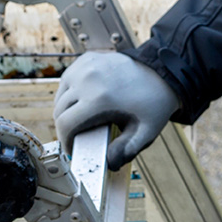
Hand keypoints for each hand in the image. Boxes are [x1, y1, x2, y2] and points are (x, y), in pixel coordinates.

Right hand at [53, 51, 179, 169]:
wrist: (162, 75)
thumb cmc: (153, 105)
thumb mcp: (145, 132)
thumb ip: (127, 150)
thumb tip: (110, 163)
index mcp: (99, 99)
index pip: (65, 124)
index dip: (66, 141)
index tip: (72, 149)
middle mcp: (87, 79)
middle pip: (59, 110)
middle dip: (65, 128)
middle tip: (77, 139)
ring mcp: (85, 66)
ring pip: (61, 95)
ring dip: (66, 111)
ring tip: (80, 122)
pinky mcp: (86, 58)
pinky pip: (68, 81)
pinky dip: (70, 94)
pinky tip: (83, 103)